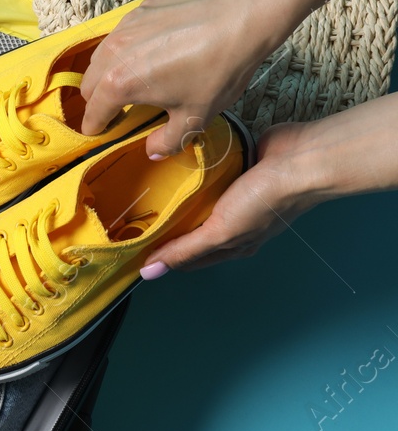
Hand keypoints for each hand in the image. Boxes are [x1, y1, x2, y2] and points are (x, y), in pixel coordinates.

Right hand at [79, 0, 284, 158]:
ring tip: (129, 79)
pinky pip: (121, 34)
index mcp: (120, 84)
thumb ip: (167, 142)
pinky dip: (125, 47)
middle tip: (117, 109)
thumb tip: (152, 151)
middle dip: (97, 100)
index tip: (101, 133)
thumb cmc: (218, 71)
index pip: (93, 113)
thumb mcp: (195, 117)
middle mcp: (114, 54)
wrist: (242, 21)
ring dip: (106, 72)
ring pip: (99, 57)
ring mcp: (125, 28)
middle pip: (88, 84)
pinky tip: (149, 51)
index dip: (96, 128)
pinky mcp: (140, 10)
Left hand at [139, 124, 318, 273]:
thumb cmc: (266, 200)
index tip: (129, 246)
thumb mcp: (221, 231)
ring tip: (145, 189)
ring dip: (176, 196)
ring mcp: (234, 195)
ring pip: (196, 201)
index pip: (185, 257)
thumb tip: (150, 272)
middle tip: (130, 215)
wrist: (301, 158)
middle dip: (164, 225)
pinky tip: (171, 167)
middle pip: (188, 229)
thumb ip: (185, 249)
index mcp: (231, 244)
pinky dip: (190, 173)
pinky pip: (206, 175)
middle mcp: (232, 223)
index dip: (159, 255)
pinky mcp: (235, 169)